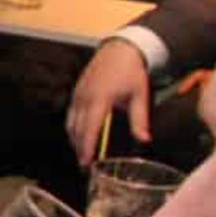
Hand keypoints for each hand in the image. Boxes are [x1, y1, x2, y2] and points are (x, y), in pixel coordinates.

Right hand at [67, 39, 153, 164]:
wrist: (120, 49)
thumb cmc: (131, 71)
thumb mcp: (139, 95)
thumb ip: (139, 119)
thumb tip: (144, 139)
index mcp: (100, 98)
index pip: (90, 128)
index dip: (87, 147)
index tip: (87, 162)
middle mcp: (85, 97)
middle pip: (77, 129)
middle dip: (79, 149)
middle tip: (85, 167)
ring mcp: (78, 94)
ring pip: (70, 123)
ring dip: (75, 140)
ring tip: (82, 155)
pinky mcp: (77, 92)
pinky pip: (70, 115)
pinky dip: (73, 129)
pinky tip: (80, 137)